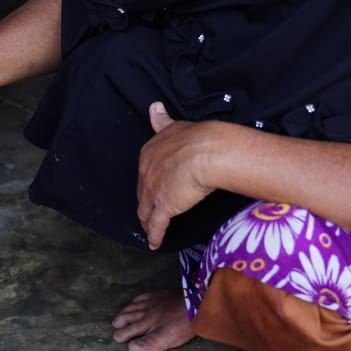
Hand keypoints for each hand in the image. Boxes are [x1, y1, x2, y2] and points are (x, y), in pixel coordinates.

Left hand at [136, 102, 221, 248]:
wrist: (207, 151)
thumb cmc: (197, 137)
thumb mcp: (175, 125)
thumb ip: (163, 121)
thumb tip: (154, 107)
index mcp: (149, 153)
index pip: (146, 172)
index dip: (150, 182)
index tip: (153, 187)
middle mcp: (146, 173)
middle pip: (143, 193)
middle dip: (145, 202)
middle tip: (149, 211)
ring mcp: (153, 192)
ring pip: (146, 211)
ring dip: (147, 221)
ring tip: (148, 228)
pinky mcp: (164, 207)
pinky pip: (156, 225)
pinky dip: (154, 235)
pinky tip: (154, 243)